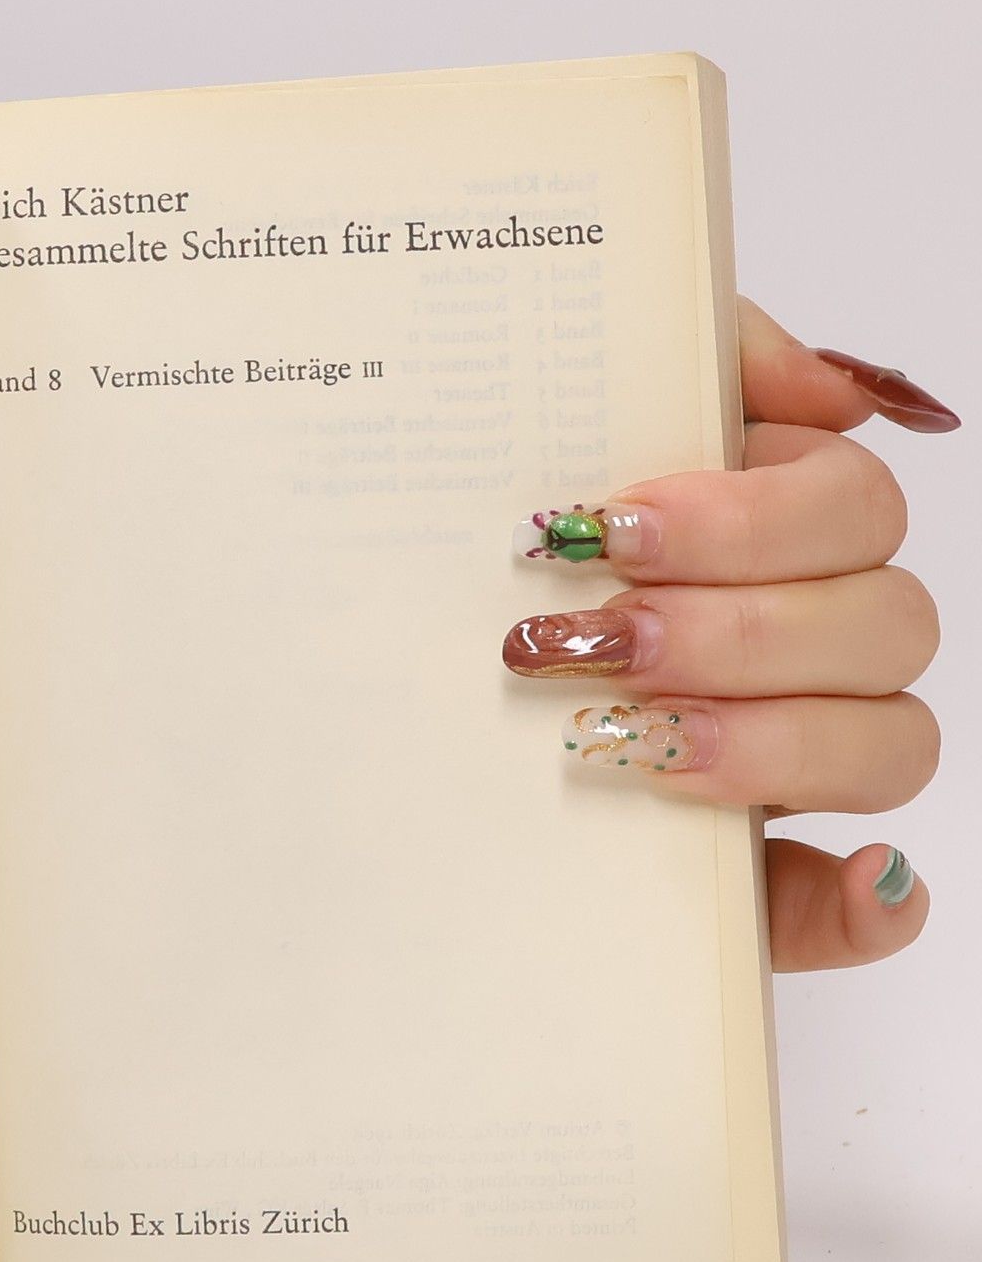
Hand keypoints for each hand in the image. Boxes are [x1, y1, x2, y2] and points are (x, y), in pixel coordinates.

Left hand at [505, 297, 955, 971]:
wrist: (372, 694)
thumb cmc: (492, 555)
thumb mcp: (563, 424)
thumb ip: (700, 359)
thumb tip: (827, 392)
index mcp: (773, 529)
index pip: (853, 508)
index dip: (749, 522)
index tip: (617, 533)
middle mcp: (806, 639)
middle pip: (883, 624)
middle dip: (735, 631)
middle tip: (602, 639)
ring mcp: (794, 758)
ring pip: (889, 745)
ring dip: (773, 743)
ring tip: (632, 738)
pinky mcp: (756, 873)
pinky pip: (860, 901)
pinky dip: (867, 897)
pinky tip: (850, 882)